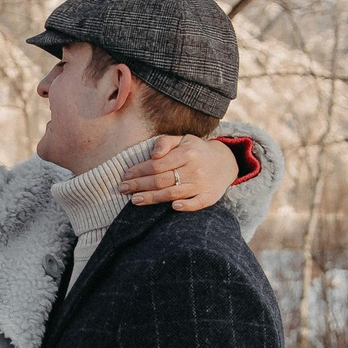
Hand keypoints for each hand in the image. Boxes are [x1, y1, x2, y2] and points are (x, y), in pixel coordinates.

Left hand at [122, 134, 239, 209]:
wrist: (225, 161)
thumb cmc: (196, 150)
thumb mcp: (182, 139)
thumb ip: (165, 142)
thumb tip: (152, 154)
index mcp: (187, 153)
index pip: (158, 164)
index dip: (140, 170)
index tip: (126, 175)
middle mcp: (195, 169)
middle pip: (162, 180)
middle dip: (140, 185)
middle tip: (123, 188)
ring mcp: (202, 184)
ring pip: (173, 193)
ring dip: (152, 198)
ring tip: (134, 200)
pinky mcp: (210, 197)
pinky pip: (197, 204)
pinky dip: (185, 206)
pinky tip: (171, 207)